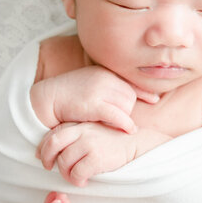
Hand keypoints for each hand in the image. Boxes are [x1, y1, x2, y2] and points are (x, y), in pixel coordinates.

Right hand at [30, 66, 158, 132]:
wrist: (47, 98)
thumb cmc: (69, 94)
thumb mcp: (91, 83)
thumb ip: (108, 86)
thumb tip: (129, 95)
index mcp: (104, 72)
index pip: (131, 81)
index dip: (144, 91)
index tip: (154, 99)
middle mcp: (104, 78)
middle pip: (130, 97)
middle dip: (128, 109)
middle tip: (117, 119)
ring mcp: (99, 90)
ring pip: (126, 106)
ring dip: (124, 117)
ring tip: (114, 124)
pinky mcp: (93, 104)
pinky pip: (117, 115)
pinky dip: (125, 123)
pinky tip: (128, 130)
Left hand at [36, 122, 138, 186]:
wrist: (135, 143)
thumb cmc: (111, 140)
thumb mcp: (91, 131)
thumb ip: (73, 136)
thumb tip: (48, 150)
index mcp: (78, 124)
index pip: (52, 135)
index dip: (43, 148)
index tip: (42, 158)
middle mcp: (81, 132)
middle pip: (52, 145)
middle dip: (47, 159)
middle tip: (50, 168)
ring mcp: (89, 144)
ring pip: (63, 162)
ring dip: (66, 174)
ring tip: (74, 177)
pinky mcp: (96, 158)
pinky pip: (76, 173)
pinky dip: (77, 181)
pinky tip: (84, 181)